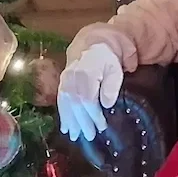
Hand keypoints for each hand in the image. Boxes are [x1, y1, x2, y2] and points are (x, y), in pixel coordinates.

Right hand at [57, 43, 123, 158]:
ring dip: (70, 121)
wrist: (94, 40)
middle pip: (75, 103)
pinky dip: (63, 114)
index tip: (102, 125)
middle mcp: (72, 75)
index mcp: (86, 71)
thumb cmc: (109, 55)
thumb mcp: (116, 66)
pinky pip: (61, 99)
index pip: (87, 98)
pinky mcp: (62, 81)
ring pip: (65, 103)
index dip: (93, 114)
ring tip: (75, 136)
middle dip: (82, 122)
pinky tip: (65, 127)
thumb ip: (112, 85)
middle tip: (90, 136)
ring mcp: (65, 78)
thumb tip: (106, 104)